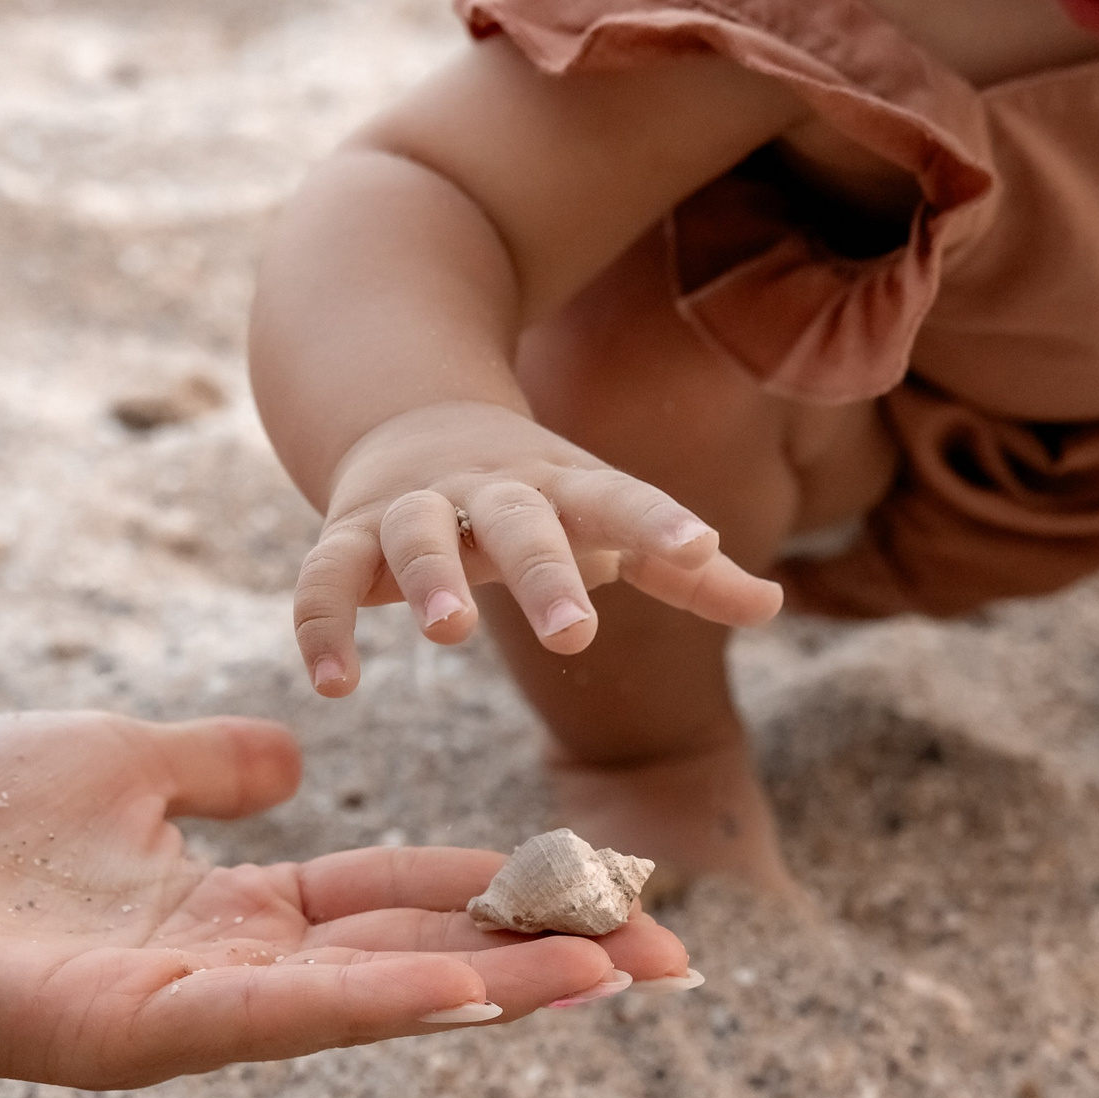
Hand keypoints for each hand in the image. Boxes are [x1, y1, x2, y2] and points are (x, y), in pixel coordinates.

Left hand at [0, 710, 696, 1084]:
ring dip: (490, 991)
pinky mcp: (117, 1035)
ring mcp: (179, 1011)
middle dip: (540, 963)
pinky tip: (462, 986)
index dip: (508, 898)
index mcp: (234, 912)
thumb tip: (304, 758)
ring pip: (364, 1000)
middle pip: (414, 961)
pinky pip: (265, 1015)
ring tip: (605, 975)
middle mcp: (226, 971)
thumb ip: (216, 767)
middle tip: (670, 962)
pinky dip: (369, 1003)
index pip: (402, 904)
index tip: (614, 891)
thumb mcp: (118, 761)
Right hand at [292, 400, 782, 695]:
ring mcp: (413, 507)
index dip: (659, 522)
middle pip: (519, 522)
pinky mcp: (345, 534)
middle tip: (576, 633)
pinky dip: (323, 625)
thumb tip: (776, 605)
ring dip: (428, 578)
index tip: (701, 547)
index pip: (620, 499)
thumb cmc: (535, 496)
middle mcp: (488, 491)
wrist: (408, 412)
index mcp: (563, 487)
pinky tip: (333, 685)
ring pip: (415, 534)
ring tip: (447, 632)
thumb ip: (687, 575)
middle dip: (545, 573)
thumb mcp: (606, 518)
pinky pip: (325, 578)